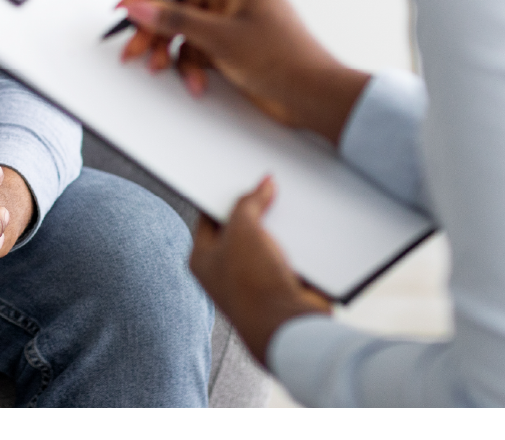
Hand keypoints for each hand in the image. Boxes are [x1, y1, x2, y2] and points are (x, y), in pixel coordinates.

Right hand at [117, 0, 370, 145]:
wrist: (314, 98)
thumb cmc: (286, 59)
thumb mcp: (221, 37)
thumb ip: (175, 19)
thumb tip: (140, 5)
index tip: (130, 5)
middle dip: (155, 25)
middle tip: (135, 47)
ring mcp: (230, 19)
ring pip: (183, 26)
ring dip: (170, 49)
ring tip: (159, 67)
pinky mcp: (229, 44)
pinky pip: (196, 47)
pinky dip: (190, 65)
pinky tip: (195, 82)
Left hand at [190, 176, 330, 365]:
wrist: (289, 327)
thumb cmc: (253, 285)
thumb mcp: (242, 229)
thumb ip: (249, 202)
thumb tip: (263, 184)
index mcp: (202, 259)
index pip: (209, 216)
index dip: (222, 195)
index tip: (236, 178)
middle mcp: (225, 272)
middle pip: (240, 228)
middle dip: (255, 210)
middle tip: (265, 187)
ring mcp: (253, 280)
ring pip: (265, 241)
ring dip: (277, 228)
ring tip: (287, 206)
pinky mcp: (279, 286)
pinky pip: (286, 255)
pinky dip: (294, 245)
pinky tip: (302, 230)